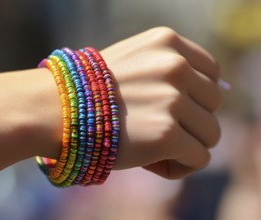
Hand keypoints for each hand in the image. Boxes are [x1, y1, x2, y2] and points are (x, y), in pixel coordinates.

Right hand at [101, 27, 221, 178]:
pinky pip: (199, 158)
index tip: (177, 109)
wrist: (54, 108)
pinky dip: (182, 165)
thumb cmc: (91, 90)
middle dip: (190, 121)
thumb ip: (167, 73)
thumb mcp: (131, 63)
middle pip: (213, 104)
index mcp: (166, 42)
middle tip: (161, 131)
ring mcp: (172, 100)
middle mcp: (174, 66)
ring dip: (187, 144)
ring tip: (156, 148)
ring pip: (211, 133)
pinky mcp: (167, 134)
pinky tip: (155, 164)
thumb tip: (209, 97)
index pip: (212, 72)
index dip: (197, 96)